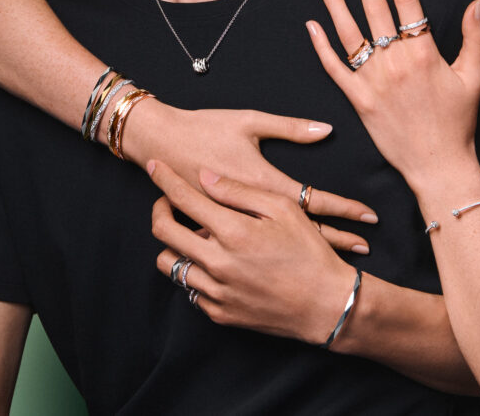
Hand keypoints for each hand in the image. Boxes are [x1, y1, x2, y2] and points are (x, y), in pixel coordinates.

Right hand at [125, 101, 376, 251]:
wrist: (157, 141)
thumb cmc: (206, 127)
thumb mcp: (250, 121)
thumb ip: (290, 127)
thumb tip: (326, 130)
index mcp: (262, 181)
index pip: (313, 200)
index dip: (344, 209)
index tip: (369, 217)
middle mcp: (249, 209)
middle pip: (302, 230)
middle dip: (336, 239)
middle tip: (364, 248)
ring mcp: (230, 226)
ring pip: (279, 247)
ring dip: (311, 251)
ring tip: (342, 263)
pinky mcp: (213, 232)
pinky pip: (249, 253)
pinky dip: (272, 259)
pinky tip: (289, 266)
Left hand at [149, 162, 360, 344]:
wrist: (325, 305)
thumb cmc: (309, 252)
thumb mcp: (283, 209)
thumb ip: (240, 191)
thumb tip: (205, 177)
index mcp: (233, 232)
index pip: (183, 198)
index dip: (164, 179)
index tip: (154, 166)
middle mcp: (217, 263)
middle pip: (163, 231)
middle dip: (159, 209)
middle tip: (167, 201)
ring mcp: (215, 291)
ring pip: (169, 263)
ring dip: (173, 243)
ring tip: (191, 233)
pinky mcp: (219, 313)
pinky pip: (189, 289)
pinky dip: (193, 271)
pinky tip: (210, 261)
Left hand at [305, 0, 479, 188]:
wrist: (438, 165)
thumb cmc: (458, 122)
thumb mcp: (474, 76)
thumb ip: (474, 37)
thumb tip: (476, 3)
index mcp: (424, 53)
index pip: (406, 3)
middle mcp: (395, 63)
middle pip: (375, 10)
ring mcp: (373, 82)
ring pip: (350, 34)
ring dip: (336, 5)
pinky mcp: (358, 100)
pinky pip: (335, 69)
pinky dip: (321, 47)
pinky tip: (312, 25)